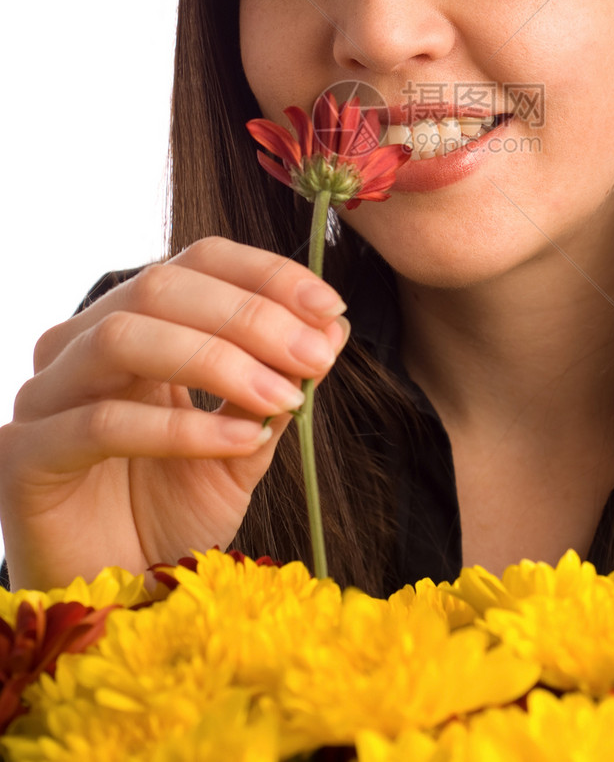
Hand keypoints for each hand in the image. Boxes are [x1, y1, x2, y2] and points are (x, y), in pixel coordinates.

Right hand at [0, 238, 348, 588]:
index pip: (196, 263)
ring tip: (281, 396)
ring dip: (217, 360)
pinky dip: (182, 427)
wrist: (119, 603)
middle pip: (159, 286)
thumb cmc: (172, 515)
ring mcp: (44, 396)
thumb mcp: (243, 443)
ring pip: (124, 337)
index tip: (329, 306)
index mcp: (134, 324)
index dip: (265, 274)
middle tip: (316, 355)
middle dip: (250, 315)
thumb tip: (330, 330)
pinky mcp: (24, 456)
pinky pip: (103, 422)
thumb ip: (275, 384)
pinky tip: (238, 441)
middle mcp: (79, 346)